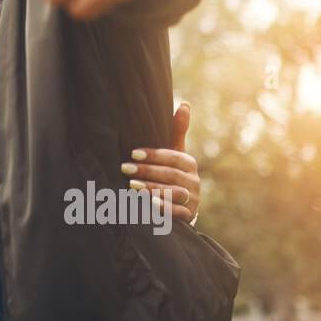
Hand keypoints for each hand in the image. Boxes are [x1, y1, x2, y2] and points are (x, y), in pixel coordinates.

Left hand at [121, 102, 199, 222]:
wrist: (182, 206)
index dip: (154, 155)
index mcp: (190, 164)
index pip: (173, 157)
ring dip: (152, 188)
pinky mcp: (189, 216)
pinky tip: (147, 203)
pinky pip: (177, 211)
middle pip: (171, 175)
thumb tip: (184, 104)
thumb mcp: (175, 153)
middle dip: (147, 171)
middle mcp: (194, 181)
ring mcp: (193, 199)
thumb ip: (177, 131)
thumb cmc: (173, 173)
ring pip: (173, 193)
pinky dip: (163, 207)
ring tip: (132, 185)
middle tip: (126, 168)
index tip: (133, 152)